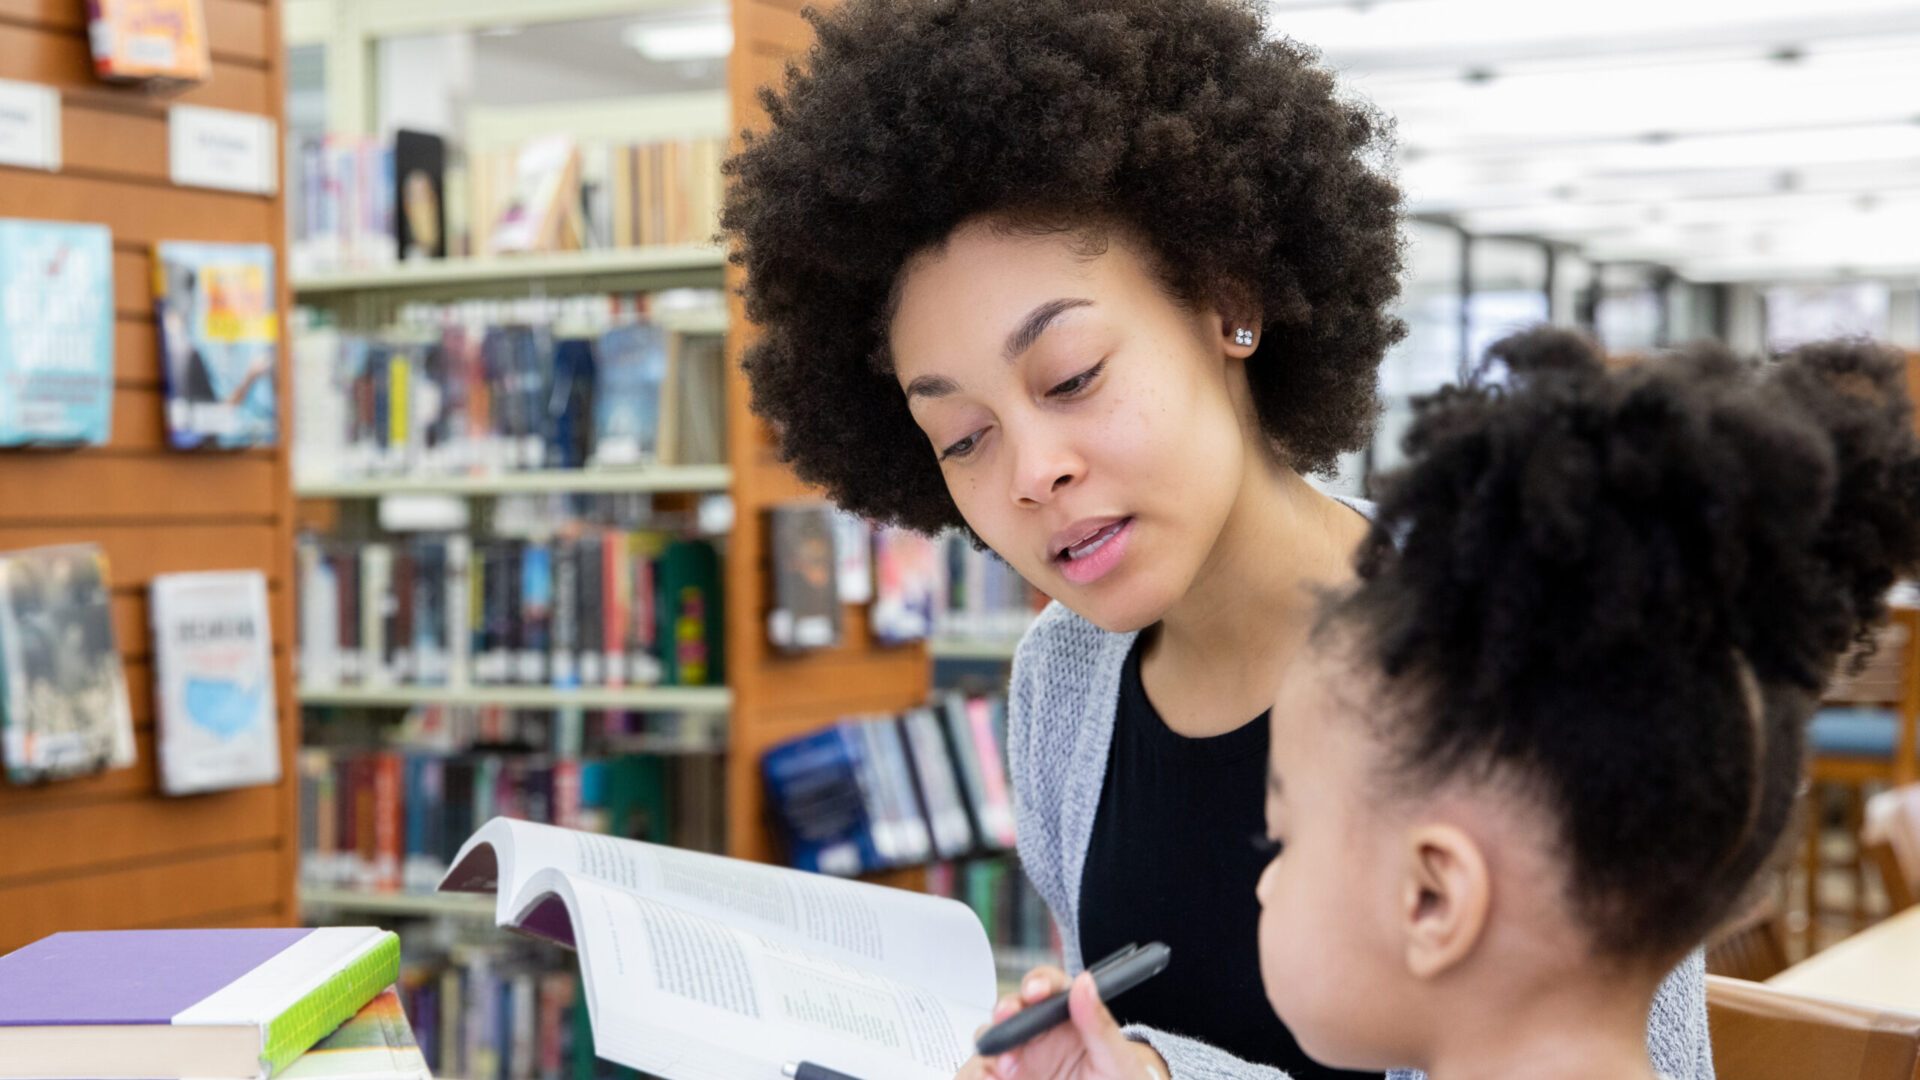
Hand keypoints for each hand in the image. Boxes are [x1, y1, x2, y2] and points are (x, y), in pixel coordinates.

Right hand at [953, 965, 1168, 1079]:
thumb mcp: (1117, 1059)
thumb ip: (1100, 1024)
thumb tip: (1086, 982)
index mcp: (1068, 1014)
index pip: (1048, 986)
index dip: (1038, 983)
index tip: (1036, 992)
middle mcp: (1040, 1031)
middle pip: (1011, 1009)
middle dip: (1005, 1010)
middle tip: (1006, 1018)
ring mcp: (1022, 1058)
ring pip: (992, 1040)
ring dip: (993, 1045)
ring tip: (1006, 1064)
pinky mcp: (1009, 1078)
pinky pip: (985, 1071)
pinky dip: (983, 1073)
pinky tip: (993, 1078)